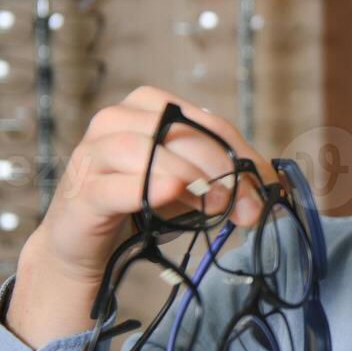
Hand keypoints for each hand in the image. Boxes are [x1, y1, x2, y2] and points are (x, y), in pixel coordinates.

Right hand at [8, 86, 275, 348]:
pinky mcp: (81, 193)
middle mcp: (115, 121)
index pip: (205, 122)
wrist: (85, 242)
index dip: (240, 153)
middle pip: (176, 131)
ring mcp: (92, 155)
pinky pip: (112, 185)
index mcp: (147, 108)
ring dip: (187, 175)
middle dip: (221, 168)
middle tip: (247, 206)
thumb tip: (270, 185)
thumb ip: (224, 176)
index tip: (266, 187)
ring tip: (215, 204)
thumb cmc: (141, 202)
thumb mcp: (190, 184)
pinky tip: (172, 192)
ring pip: (141, 149)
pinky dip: (144, 187)